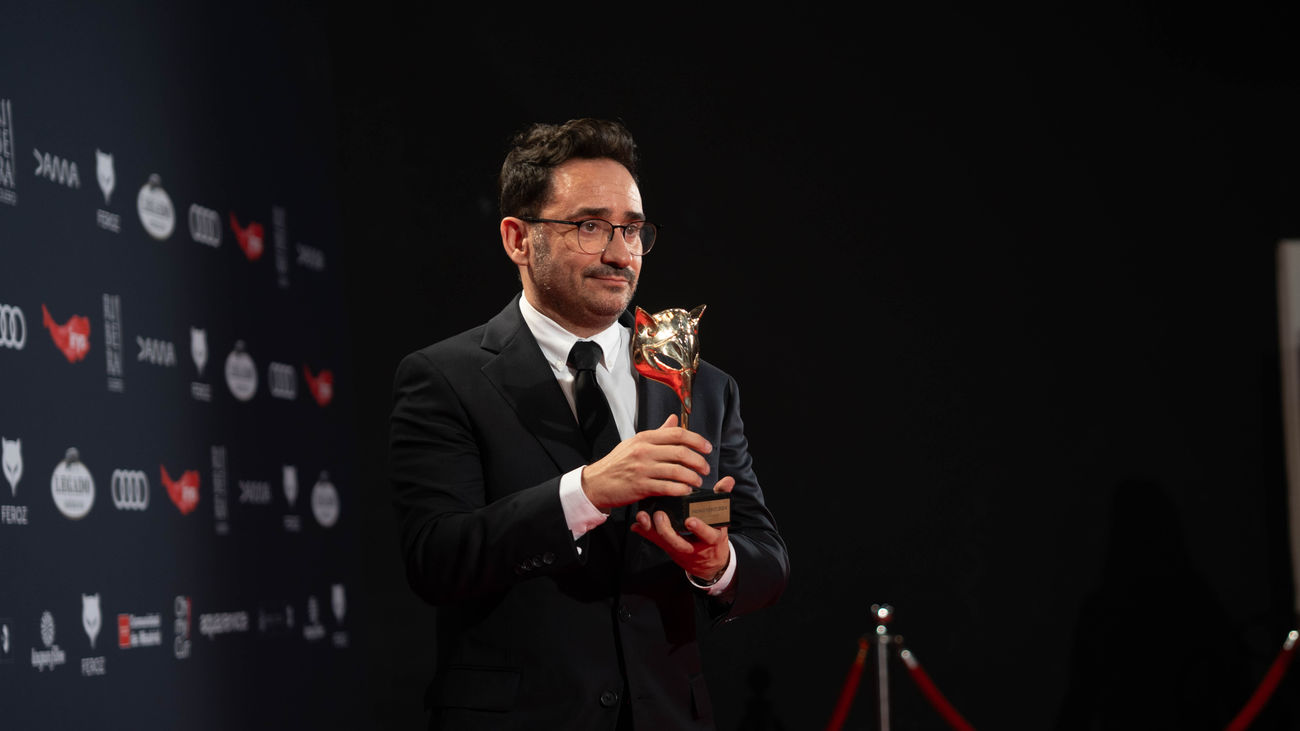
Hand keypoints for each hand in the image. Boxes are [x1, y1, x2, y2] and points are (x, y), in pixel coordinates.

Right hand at [581, 414, 714, 510]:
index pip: (677, 434)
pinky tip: (686, 491)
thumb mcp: (635, 443)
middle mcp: (644, 451)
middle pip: (680, 452)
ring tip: (698, 482)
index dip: (697, 440)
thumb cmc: (617, 463)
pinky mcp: (641, 487)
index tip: (707, 448)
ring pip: (677, 471)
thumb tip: (675, 419)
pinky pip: (668, 487)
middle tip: (706, 468)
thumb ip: (658, 433)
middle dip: (699, 461)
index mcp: (645, 438)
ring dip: (692, 477)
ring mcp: (642, 469)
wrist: (596, 483)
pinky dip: (681, 489)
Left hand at [631, 476, 733, 579]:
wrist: (709, 562)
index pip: (708, 534)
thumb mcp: (721, 518)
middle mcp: (695, 546)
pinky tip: (636, 525)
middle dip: (668, 531)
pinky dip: (646, 533)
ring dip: (653, 531)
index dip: (699, 528)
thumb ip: (722, 498)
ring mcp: (680, 549)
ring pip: (665, 544)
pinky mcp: (668, 549)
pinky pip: (656, 542)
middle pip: (680, 543)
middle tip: (660, 515)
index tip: (690, 520)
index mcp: (711, 537)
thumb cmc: (713, 534)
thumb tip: (729, 479)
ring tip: (645, 517)